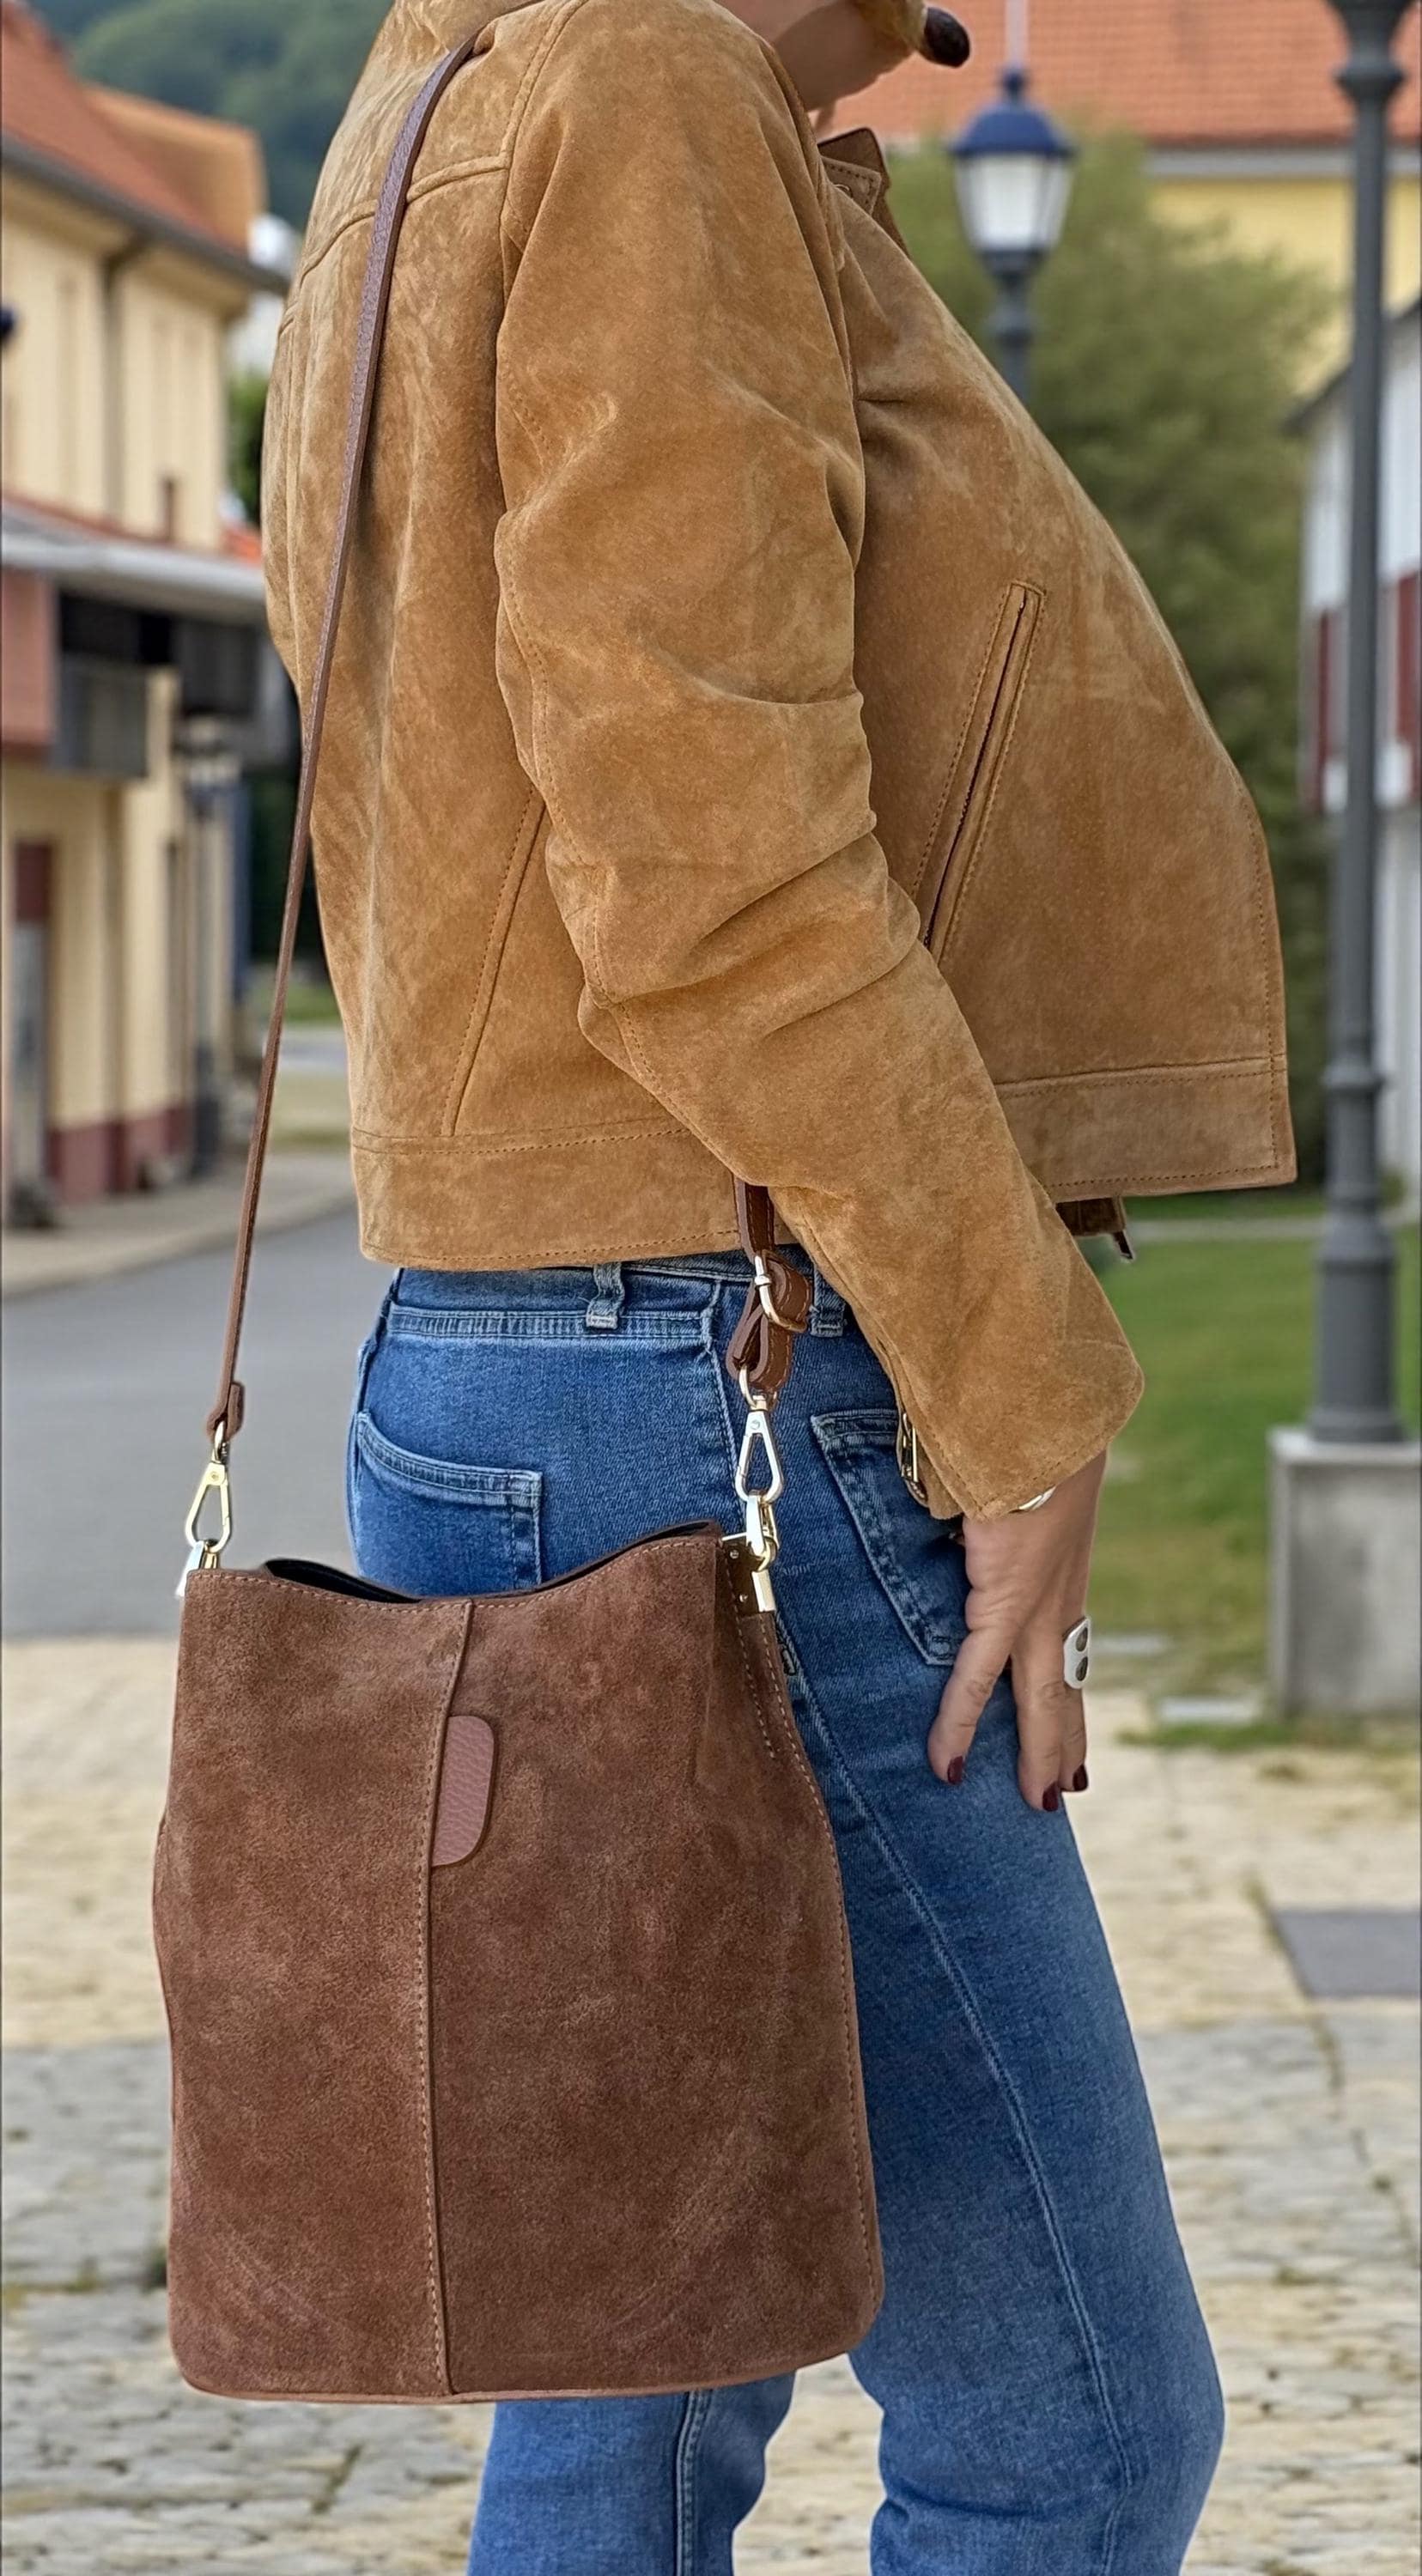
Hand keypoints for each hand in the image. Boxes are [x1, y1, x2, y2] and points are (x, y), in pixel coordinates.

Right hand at [926, 1452, 1106, 1810]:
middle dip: (1065, 1739)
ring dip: (1040, 1751)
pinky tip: (948, 1764)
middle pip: (1064, 1684)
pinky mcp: (1008, 1600)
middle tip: (1066, 1789)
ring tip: (1041, 1800)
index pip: (1067, 1643)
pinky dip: (958, 1722)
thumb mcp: (1009, 1475)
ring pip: (1041, 1696)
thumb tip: (959, 1495)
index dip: (1068, 1689)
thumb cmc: (1019, 1428)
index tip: (1072, 1727)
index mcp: (1061, 1569)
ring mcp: (1040, 1603)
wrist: (1042, 1411)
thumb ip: (990, 1496)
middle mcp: (1059, 1595)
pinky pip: (976, 1676)